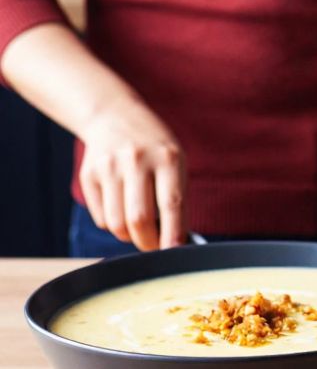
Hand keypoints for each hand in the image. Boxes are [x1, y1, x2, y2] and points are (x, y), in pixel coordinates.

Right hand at [77, 102, 185, 250]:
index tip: (175, 252)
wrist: (114, 116)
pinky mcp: (88, 175)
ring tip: (139, 227)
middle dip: (148, 243)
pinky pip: (101, 218)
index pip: (172, 204)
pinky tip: (121, 208)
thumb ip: (176, 196)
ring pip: (116, 224)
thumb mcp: (174, 160)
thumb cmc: (153, 146)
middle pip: (139, 219)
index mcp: (167, 157)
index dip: (173, 233)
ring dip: (129, 236)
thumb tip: (176, 240)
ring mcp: (109, 167)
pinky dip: (113, 224)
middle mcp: (136, 160)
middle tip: (155, 247)